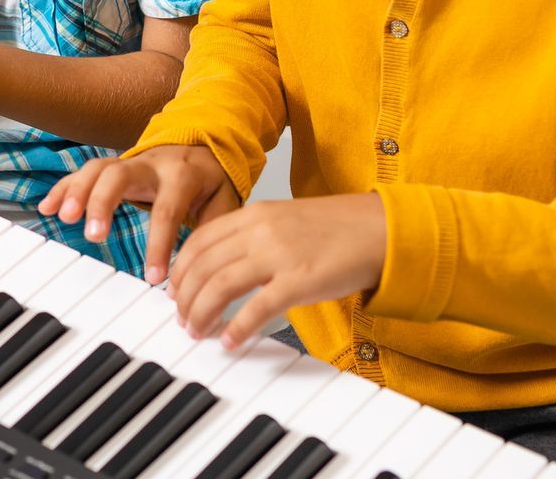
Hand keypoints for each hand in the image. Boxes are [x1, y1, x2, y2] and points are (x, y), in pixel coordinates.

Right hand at [39, 145, 241, 284]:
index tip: (155, 278)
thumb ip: (213, 229)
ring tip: (64, 217)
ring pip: (96, 168)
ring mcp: (127, 162)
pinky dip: (63, 188)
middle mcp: (150, 163)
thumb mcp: (224, 200)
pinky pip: (82, 173)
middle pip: (120, 174)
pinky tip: (47, 207)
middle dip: (103, 202)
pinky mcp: (112, 167)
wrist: (203, 145)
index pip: (167, 209)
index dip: (160, 244)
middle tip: (94, 236)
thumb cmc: (211, 180)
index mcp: (182, 174)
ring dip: (77, 191)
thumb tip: (200, 270)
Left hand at [167, 194, 386, 347]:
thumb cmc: (338, 230)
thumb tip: (223, 268)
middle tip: (183, 320)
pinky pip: (256, 308)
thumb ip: (254, 237)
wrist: (382, 229)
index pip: (198, 241)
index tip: (174, 290)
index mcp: (254, 214)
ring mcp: (279, 254)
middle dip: (185, 297)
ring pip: (220, 286)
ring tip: (198, 332)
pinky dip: (237, 328)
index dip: (179, 269)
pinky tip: (229, 342)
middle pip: (203, 266)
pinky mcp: (300, 280)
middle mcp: (260, 230)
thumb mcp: (285, 221)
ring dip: (202, 313)